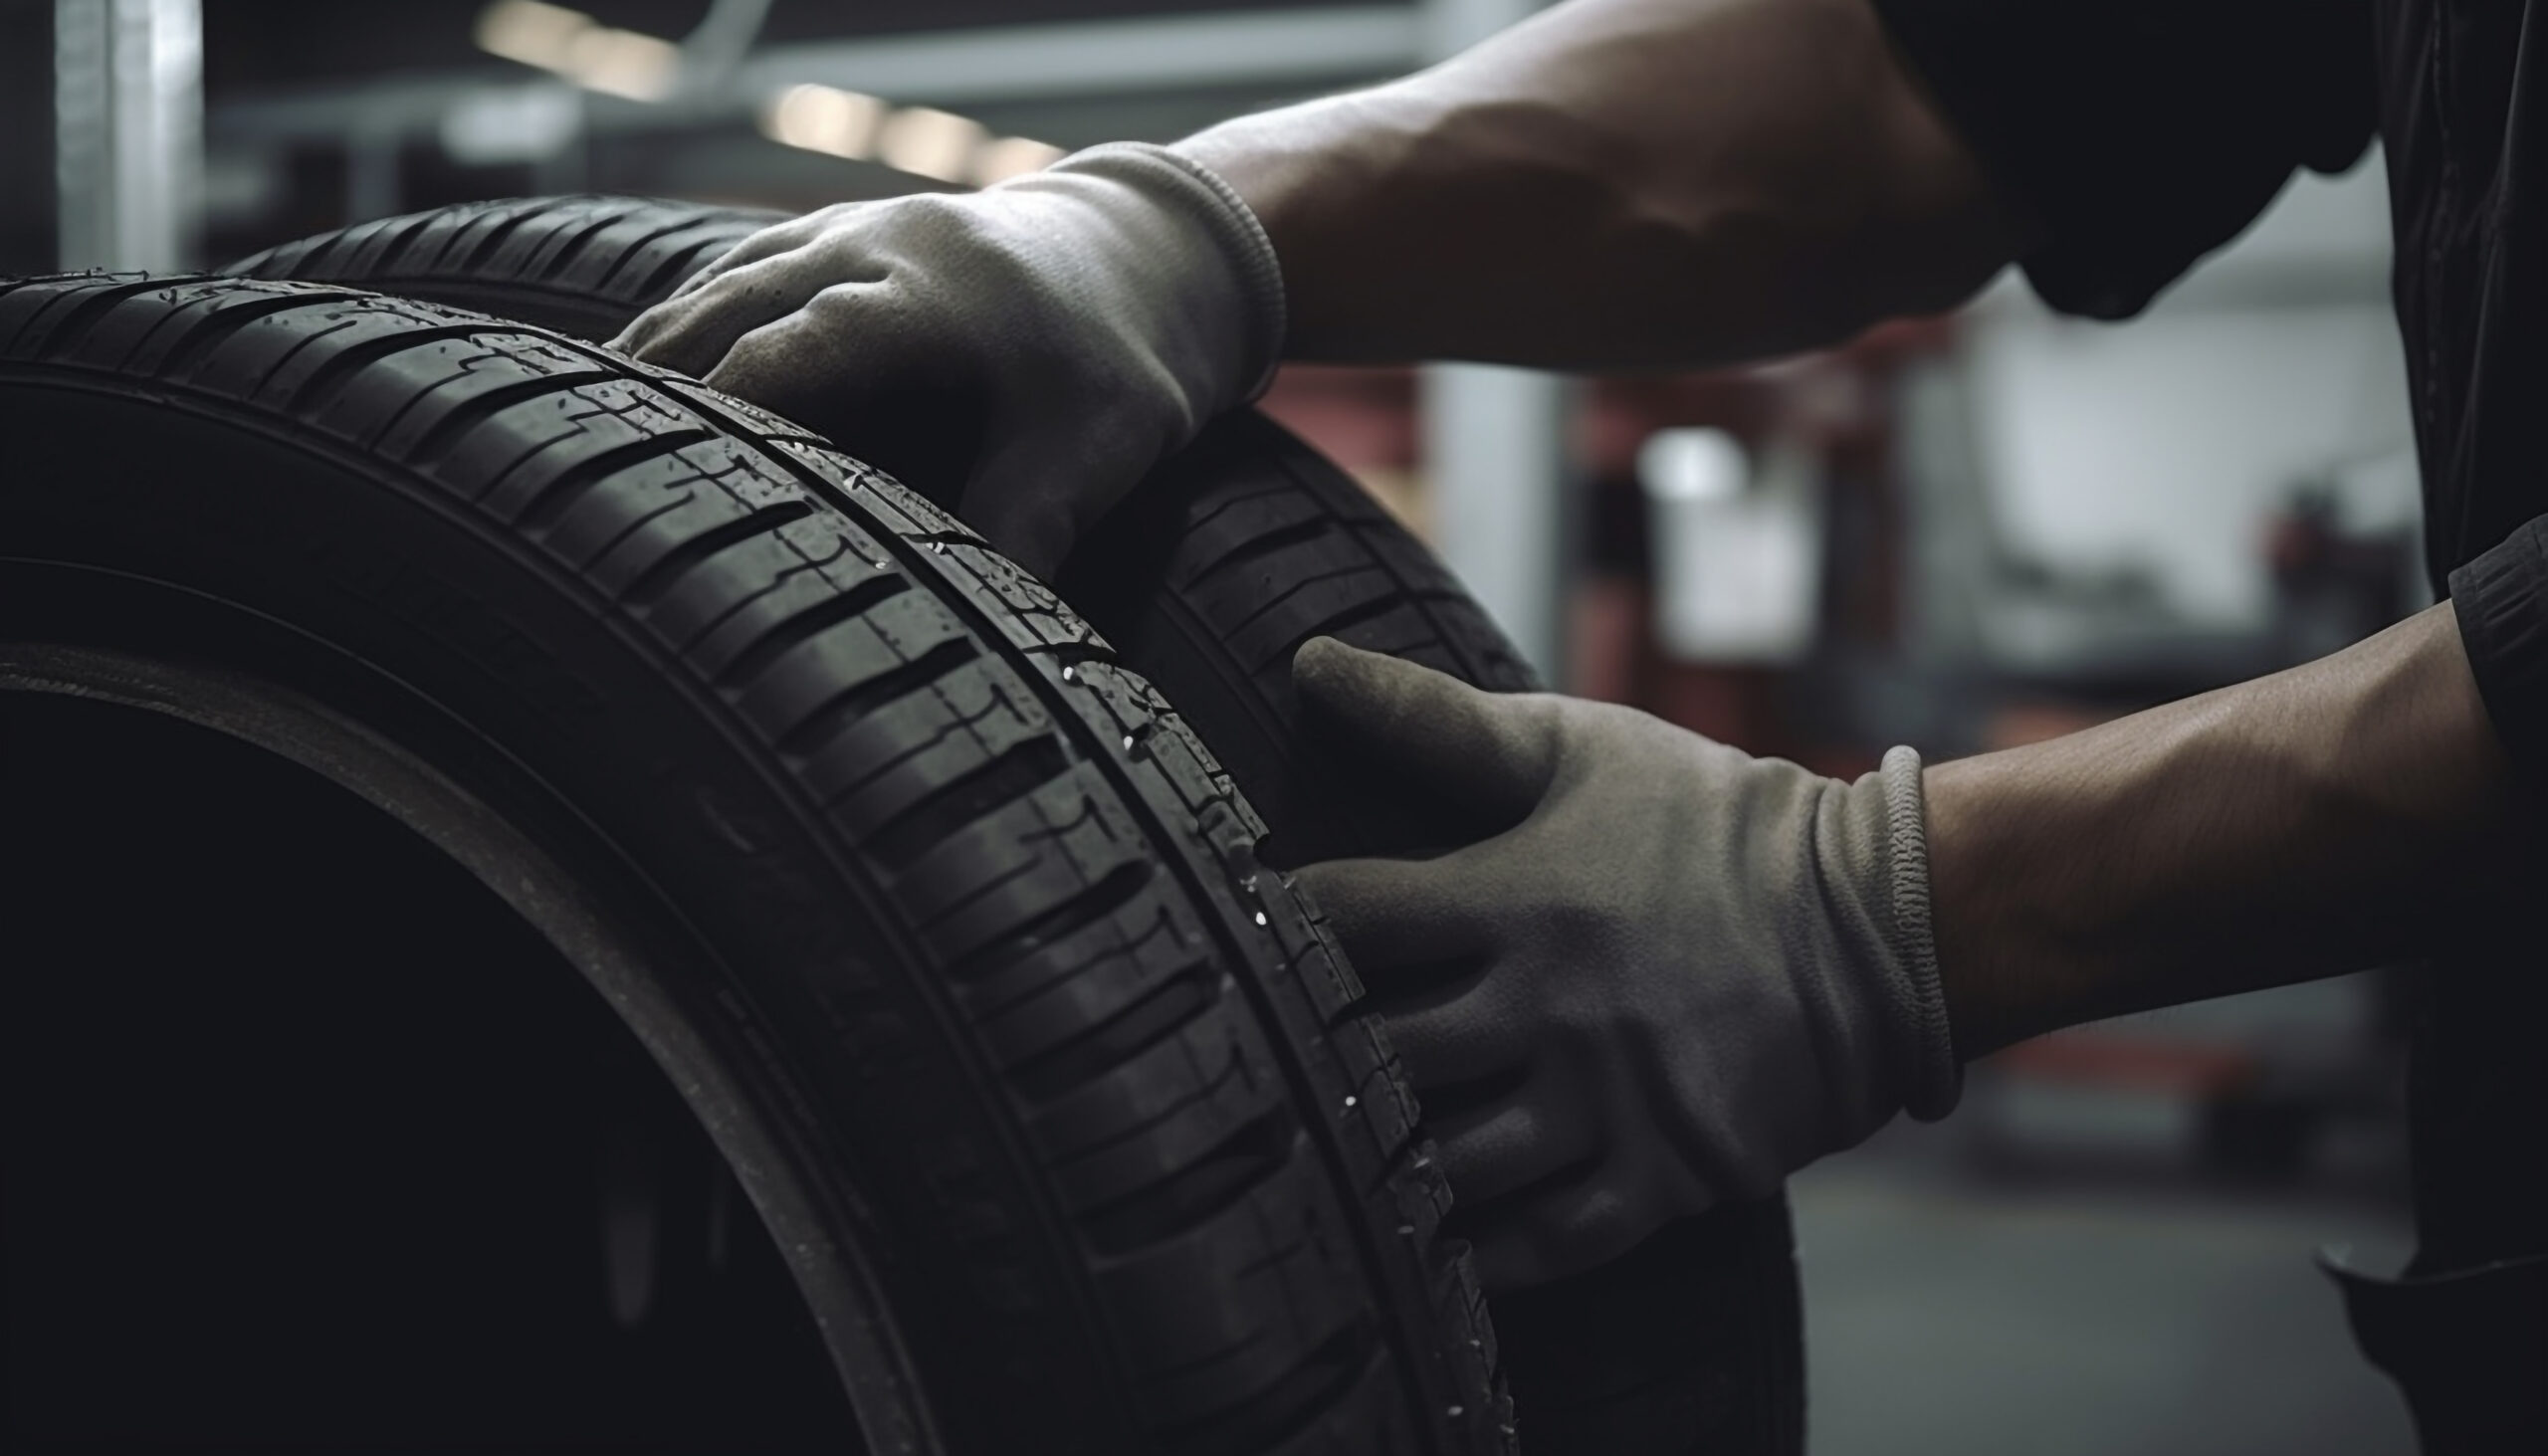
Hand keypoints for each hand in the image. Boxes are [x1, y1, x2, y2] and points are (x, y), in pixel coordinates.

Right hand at [609, 144, 1284, 578]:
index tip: (656, 498)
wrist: (1148, 251)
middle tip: (565, 490)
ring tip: (560, 463)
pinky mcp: (822, 239)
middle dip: (645, 400)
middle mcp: (863, 248)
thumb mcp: (1099, 449)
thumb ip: (1030, 531)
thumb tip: (985, 647)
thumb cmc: (1122, 362)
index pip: (781, 355)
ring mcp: (835, 232)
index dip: (715, 422)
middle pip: (715, 317)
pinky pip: (718, 283)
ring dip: (641, 373)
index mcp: (921, 295)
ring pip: (701, 295)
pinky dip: (669, 343)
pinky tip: (621, 410)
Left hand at [1289, 639, 1958, 1288]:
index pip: (1351, 916)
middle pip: (1385, 1055)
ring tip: (1349, 1150)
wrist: (1883, 922)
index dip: (1281, 922)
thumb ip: (1438, 721)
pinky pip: (1547, 1241)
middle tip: (1283, 1059)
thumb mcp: (1580, 752)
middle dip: (1325, 1057)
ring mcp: (1610, 1101)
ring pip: (1454, 1163)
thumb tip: (1311, 664)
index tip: (1248, 928)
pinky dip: (1483, 1252)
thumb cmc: (1713, 827)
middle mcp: (1554, 1008)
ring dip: (1394, 1162)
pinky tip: (1435, 1243)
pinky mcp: (1665, 1173)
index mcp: (1521, 897)